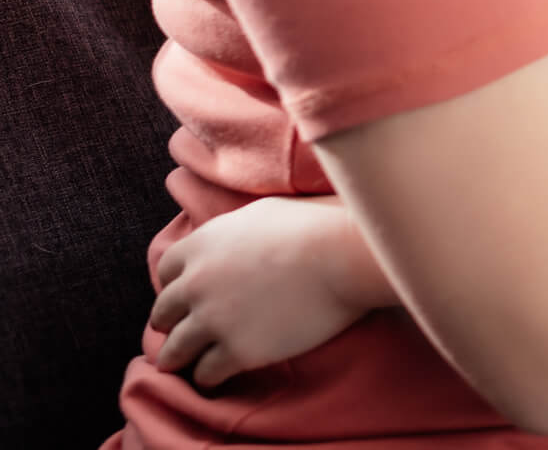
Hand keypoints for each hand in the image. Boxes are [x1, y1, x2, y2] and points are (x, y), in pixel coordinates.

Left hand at [149, 195, 379, 387]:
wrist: (344, 257)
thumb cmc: (315, 225)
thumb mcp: (262, 212)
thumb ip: (232, 230)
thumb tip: (229, 237)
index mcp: (201, 245)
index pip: (166, 271)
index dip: (176, 284)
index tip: (187, 296)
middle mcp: (196, 284)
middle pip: (163, 314)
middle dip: (171, 323)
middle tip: (184, 332)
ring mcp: (214, 320)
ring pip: (174, 351)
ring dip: (179, 357)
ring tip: (188, 364)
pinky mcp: (237, 351)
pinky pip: (205, 374)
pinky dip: (209, 376)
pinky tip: (219, 375)